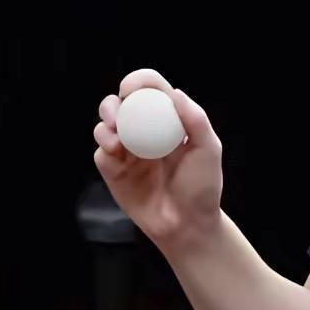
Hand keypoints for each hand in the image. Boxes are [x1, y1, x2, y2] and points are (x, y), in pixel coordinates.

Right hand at [93, 68, 222, 250]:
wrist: (187, 227)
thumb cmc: (202, 187)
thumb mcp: (208, 149)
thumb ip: (195, 119)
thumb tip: (175, 92)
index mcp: (166, 119)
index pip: (149, 89)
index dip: (138, 81)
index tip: (131, 89)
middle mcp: (144, 130)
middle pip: (120, 103)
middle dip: (113, 103)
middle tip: (117, 112)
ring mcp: (127, 150)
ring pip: (105, 124)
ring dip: (105, 122)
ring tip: (115, 137)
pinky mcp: (113, 171)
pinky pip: (100, 152)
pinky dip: (103, 146)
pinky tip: (115, 152)